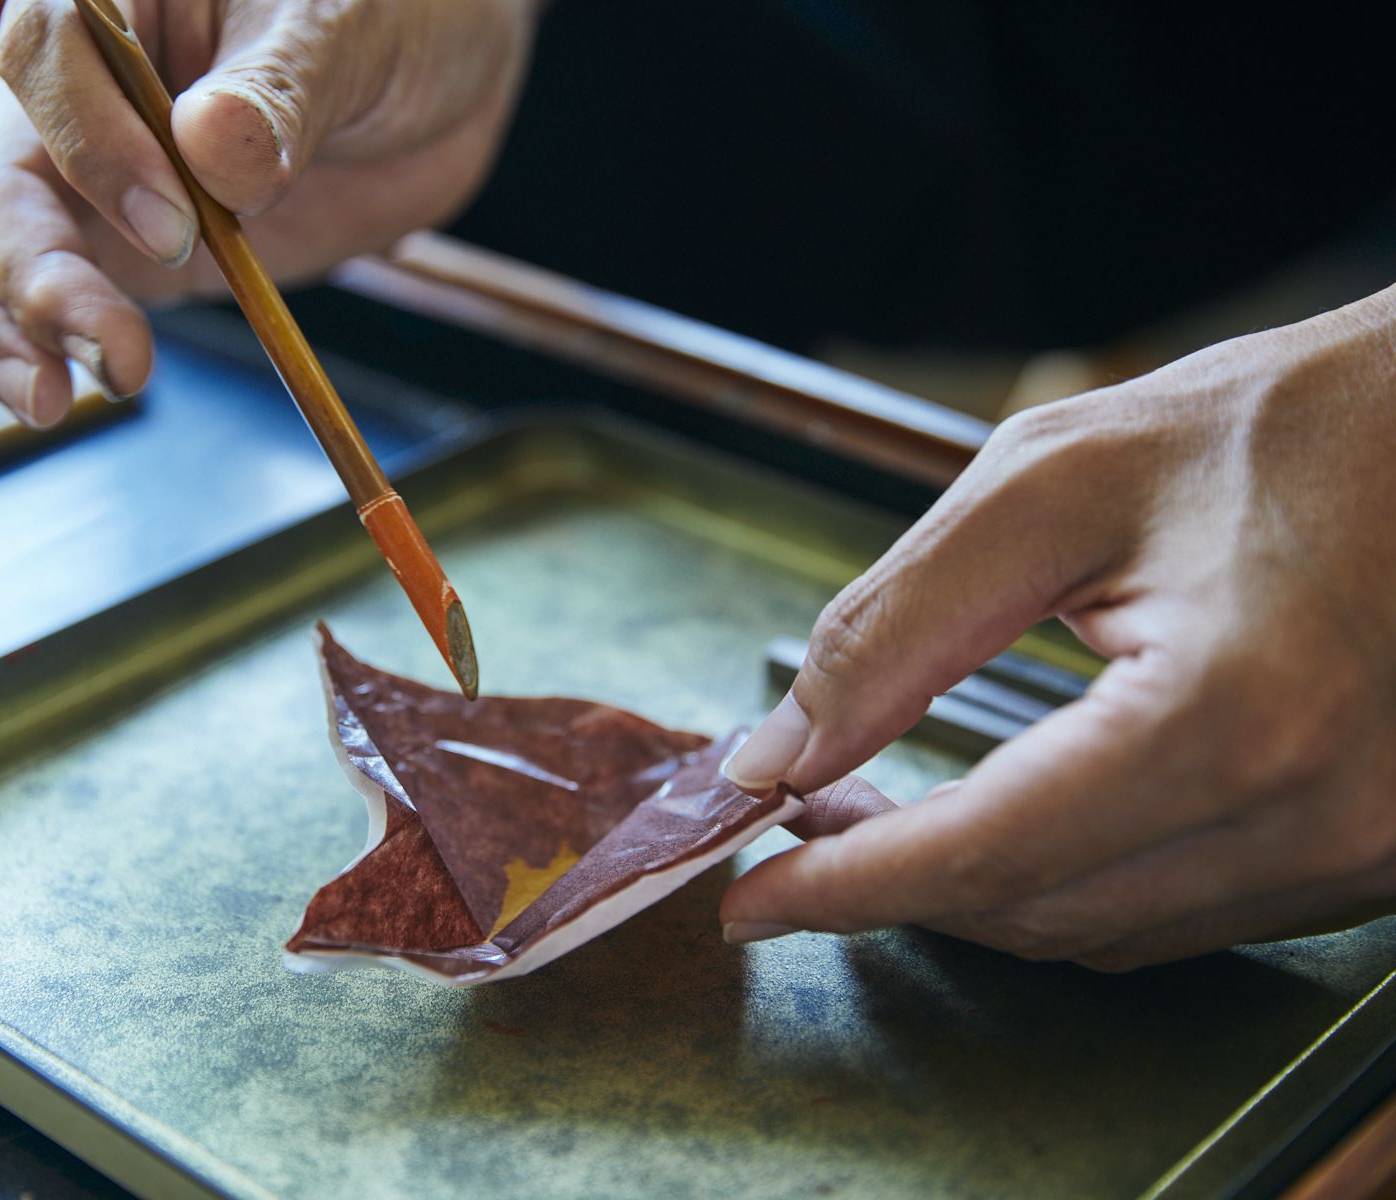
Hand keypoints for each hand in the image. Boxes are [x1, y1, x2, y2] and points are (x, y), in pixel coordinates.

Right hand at [0, 0, 534, 483]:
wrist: (422, 85)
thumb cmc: (385, 19)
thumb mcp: (353, 29)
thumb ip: (282, 88)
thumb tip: (212, 150)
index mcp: (108, 0)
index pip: (45, 57)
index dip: (94, 147)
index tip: (176, 224)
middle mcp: (59, 95)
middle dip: (35, 282)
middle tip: (120, 359)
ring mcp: (65, 189)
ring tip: (44, 407)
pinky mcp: (89, 270)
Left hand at [720, 285, 1395, 969]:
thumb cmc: (1275, 425)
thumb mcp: (1051, 483)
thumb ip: (898, 626)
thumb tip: (784, 753)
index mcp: (1238, 712)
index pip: (987, 854)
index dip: (846, 887)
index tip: (747, 897)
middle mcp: (1319, 814)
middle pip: (1038, 915)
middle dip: (894, 885)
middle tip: (799, 822)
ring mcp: (1364, 851)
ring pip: (1105, 934)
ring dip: (974, 892)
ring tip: (875, 818)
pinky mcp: (1373, 855)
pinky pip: (1180, 914)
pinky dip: (1068, 882)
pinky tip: (1002, 822)